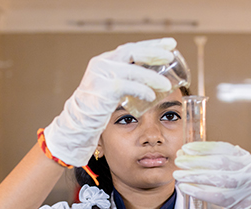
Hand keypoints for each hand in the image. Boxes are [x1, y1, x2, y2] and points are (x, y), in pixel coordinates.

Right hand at [44, 38, 176, 166]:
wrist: (79, 122)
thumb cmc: (99, 107)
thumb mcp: (112, 87)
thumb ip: (126, 78)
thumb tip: (154, 75)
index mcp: (106, 60)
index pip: (132, 47)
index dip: (152, 45)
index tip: (171, 44)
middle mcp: (102, 64)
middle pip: (132, 52)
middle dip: (154, 52)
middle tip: (171, 55)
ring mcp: (101, 76)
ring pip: (132, 70)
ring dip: (152, 77)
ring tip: (167, 85)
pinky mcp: (103, 90)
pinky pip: (126, 87)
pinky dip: (141, 90)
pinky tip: (151, 96)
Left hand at [173, 141, 250, 208]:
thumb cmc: (232, 188)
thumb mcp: (228, 171)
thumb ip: (210, 161)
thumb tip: (183, 153)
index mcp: (247, 159)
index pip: (224, 148)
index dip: (204, 148)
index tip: (185, 148)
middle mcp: (250, 171)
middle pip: (220, 163)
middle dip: (196, 161)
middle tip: (178, 161)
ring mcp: (247, 188)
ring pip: (217, 179)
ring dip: (194, 176)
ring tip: (178, 174)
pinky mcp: (239, 203)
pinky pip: (215, 196)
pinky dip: (197, 191)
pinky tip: (184, 187)